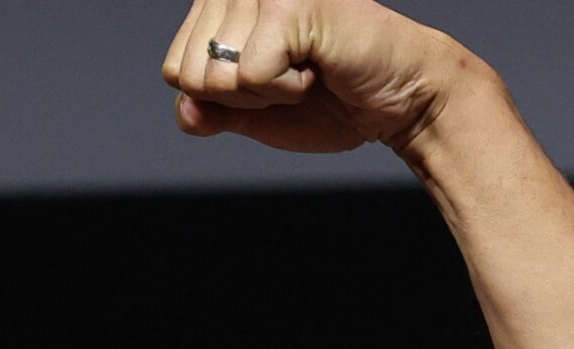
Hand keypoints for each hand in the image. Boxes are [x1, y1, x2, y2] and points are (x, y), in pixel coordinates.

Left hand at [160, 0, 482, 154]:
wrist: (399, 102)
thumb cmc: (331, 100)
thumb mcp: (252, 112)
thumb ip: (208, 112)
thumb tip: (184, 111)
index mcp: (222, 4)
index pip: (174, 70)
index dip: (217, 98)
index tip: (267, 80)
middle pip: (188, 74)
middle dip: (237, 97)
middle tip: (290, 76)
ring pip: (215, 76)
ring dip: (264, 92)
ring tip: (305, 68)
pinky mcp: (291, 6)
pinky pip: (251, 75)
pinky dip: (286, 90)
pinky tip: (318, 67)